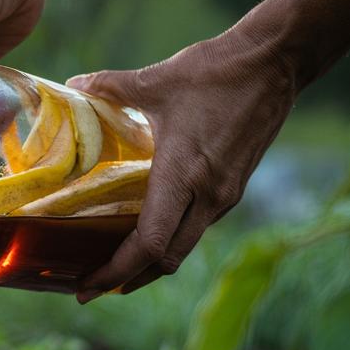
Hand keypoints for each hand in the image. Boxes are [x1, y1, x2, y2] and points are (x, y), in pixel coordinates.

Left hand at [68, 25, 299, 301]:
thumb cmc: (216, 71)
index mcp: (185, 175)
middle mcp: (209, 195)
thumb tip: (72, 85)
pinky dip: (170, 239)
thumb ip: (109, 86)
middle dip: (127, 280)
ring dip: (150, 263)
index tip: (87, 285)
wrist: (277, 62)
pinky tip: (148, 230)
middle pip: (166, 260)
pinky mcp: (234, 187)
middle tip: (90, 287)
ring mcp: (226, 195)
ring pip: (184, 247)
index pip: (150, 243)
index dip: (116, 271)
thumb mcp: (156, 80)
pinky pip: (197, 227)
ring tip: (114, 267)